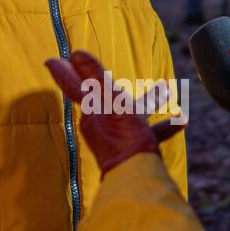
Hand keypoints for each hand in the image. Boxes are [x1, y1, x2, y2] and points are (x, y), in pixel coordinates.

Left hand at [45, 50, 183, 175]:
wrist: (136, 177)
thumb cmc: (123, 137)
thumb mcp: (111, 100)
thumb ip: (94, 76)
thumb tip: (76, 54)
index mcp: (92, 111)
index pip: (73, 85)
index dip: (62, 72)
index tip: (50, 60)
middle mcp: (99, 125)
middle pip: (102, 98)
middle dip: (107, 84)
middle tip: (104, 70)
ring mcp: (116, 138)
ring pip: (129, 114)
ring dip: (144, 102)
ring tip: (163, 92)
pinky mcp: (132, 151)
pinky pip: (147, 133)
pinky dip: (160, 126)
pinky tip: (179, 123)